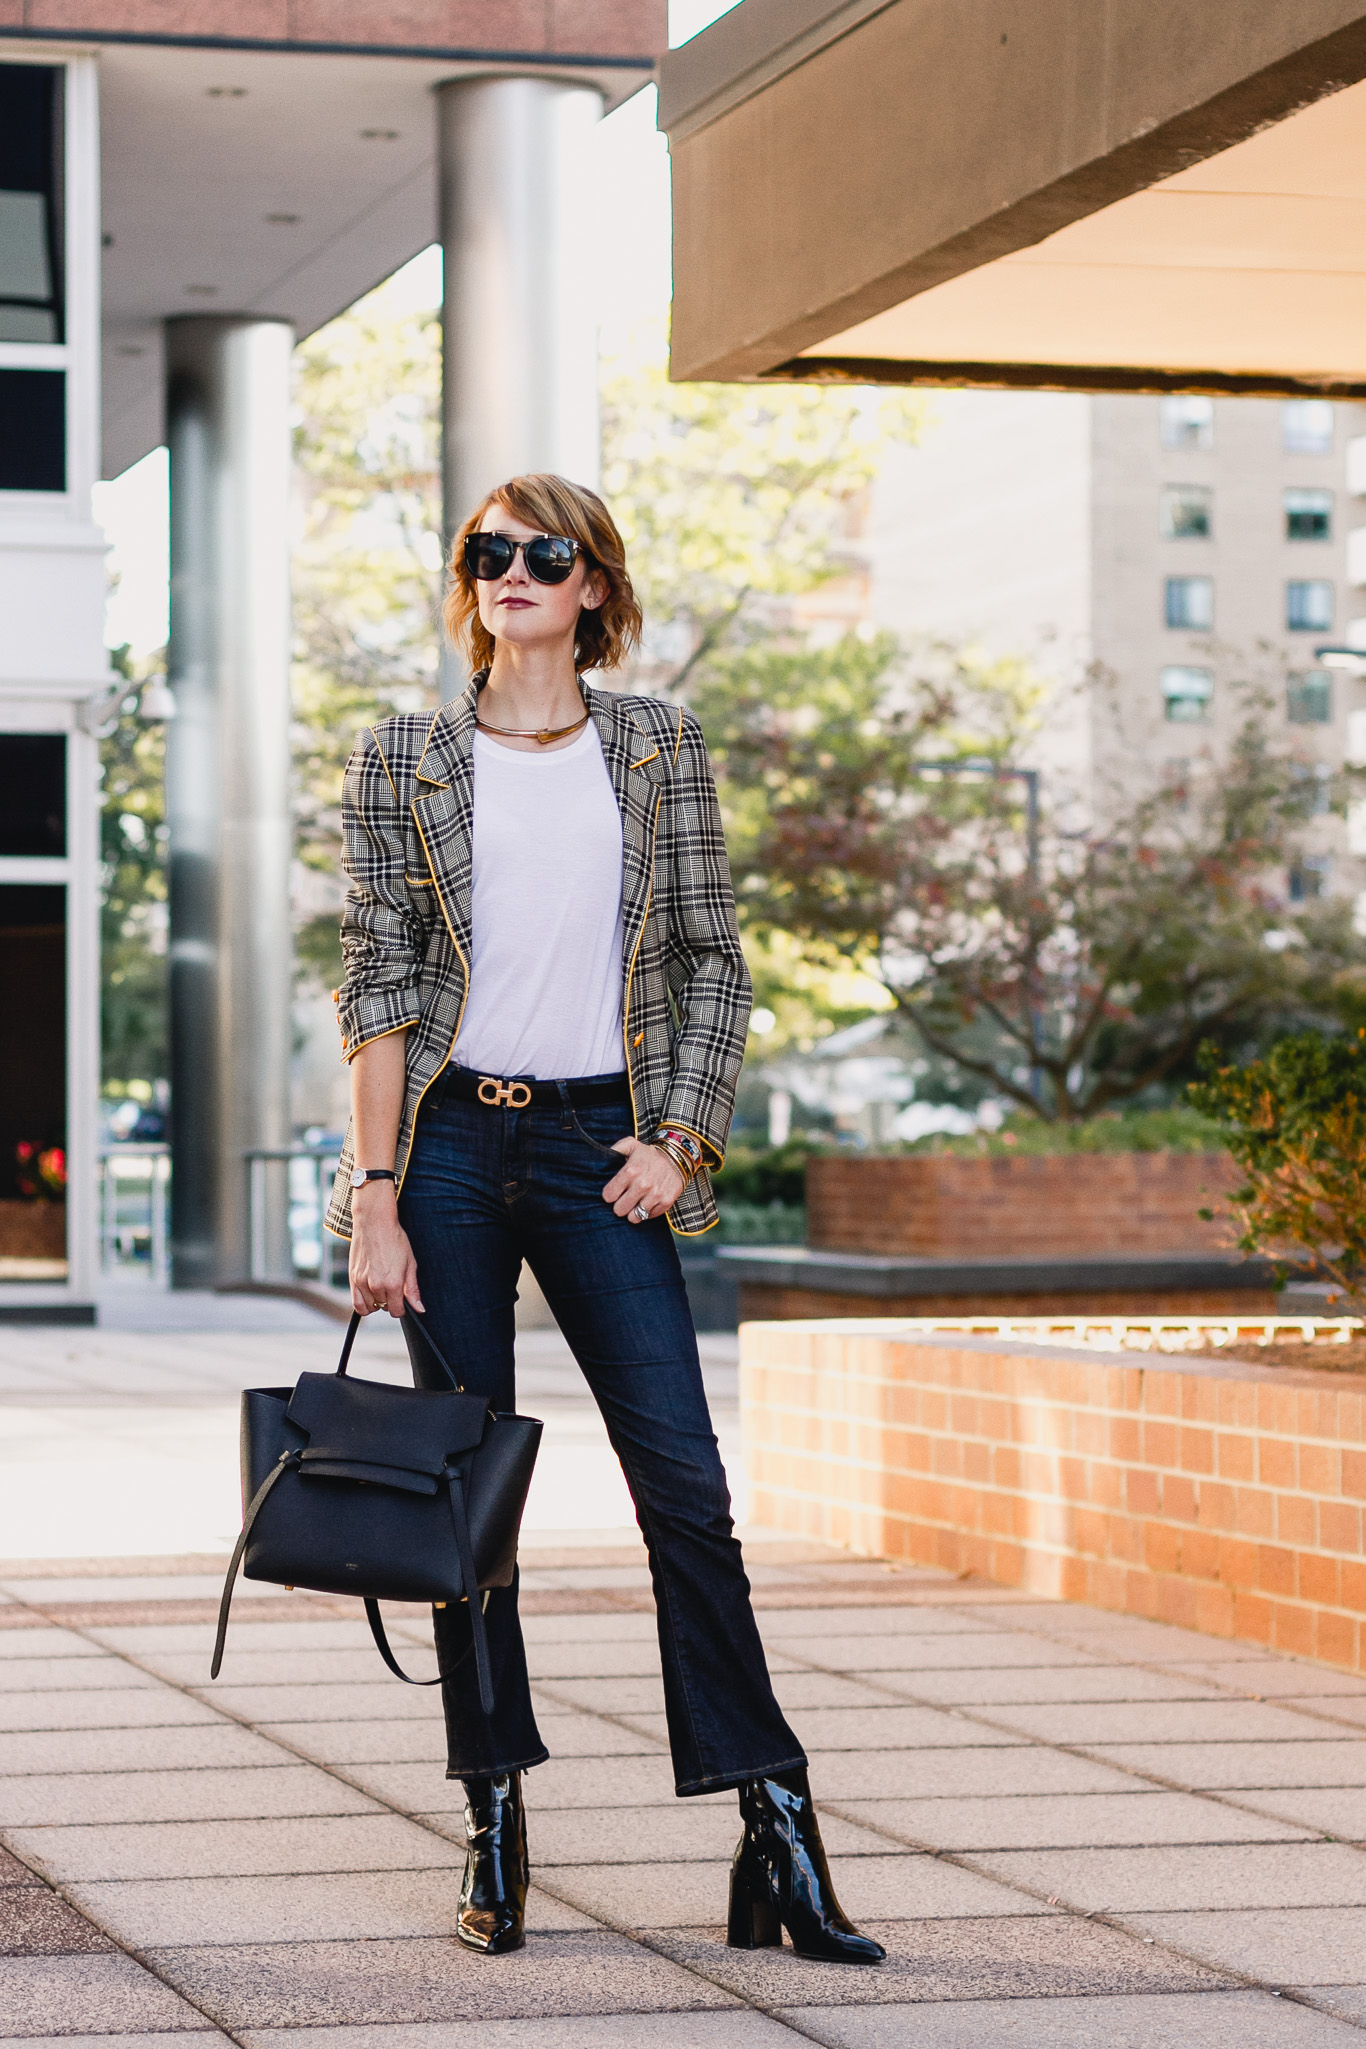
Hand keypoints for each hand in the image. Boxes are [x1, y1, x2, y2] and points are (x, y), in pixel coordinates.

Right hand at [349, 1184, 424, 1316]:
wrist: (375, 1223)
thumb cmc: (395, 1240)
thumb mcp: (410, 1264)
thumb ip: (413, 1289)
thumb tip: (419, 1309)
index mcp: (393, 1283)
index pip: (396, 1311)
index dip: (401, 1308)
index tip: (402, 1300)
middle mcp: (376, 1286)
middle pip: (384, 1308)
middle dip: (390, 1301)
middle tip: (392, 1286)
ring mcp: (362, 1283)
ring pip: (370, 1307)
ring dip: (376, 1302)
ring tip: (381, 1289)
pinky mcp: (352, 1278)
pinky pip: (356, 1303)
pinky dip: (363, 1305)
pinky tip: (370, 1295)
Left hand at [603, 1137, 684, 1222]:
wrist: (677, 1157)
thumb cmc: (650, 1154)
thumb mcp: (631, 1144)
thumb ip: (615, 1149)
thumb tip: (603, 1158)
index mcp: (630, 1171)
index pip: (608, 1196)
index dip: (610, 1194)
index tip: (614, 1192)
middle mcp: (642, 1185)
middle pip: (619, 1210)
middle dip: (620, 1205)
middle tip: (625, 1198)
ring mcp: (655, 1195)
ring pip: (633, 1217)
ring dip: (633, 1211)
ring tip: (636, 1202)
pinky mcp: (666, 1202)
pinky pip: (649, 1217)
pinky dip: (647, 1211)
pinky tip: (648, 1201)